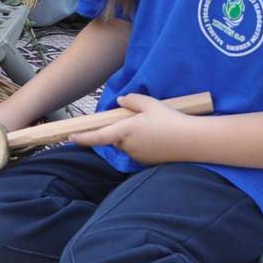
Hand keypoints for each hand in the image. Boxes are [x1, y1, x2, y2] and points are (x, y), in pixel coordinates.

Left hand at [70, 94, 202, 165]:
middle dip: (119, 129)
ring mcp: (138, 156)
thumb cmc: (169, 120)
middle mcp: (128, 146)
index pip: (98, 136)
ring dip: (131, 137)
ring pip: (127, 144)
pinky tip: (158, 137)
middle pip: (115, 138)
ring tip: (152, 127)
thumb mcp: (150, 104)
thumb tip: (120, 101)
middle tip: (138, 119)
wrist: (192, 141)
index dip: (83, 137)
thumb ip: (132, 101)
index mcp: (125, 131)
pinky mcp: (147, 162)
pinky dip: (142, 144)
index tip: (70, 137)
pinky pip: (138, 151)